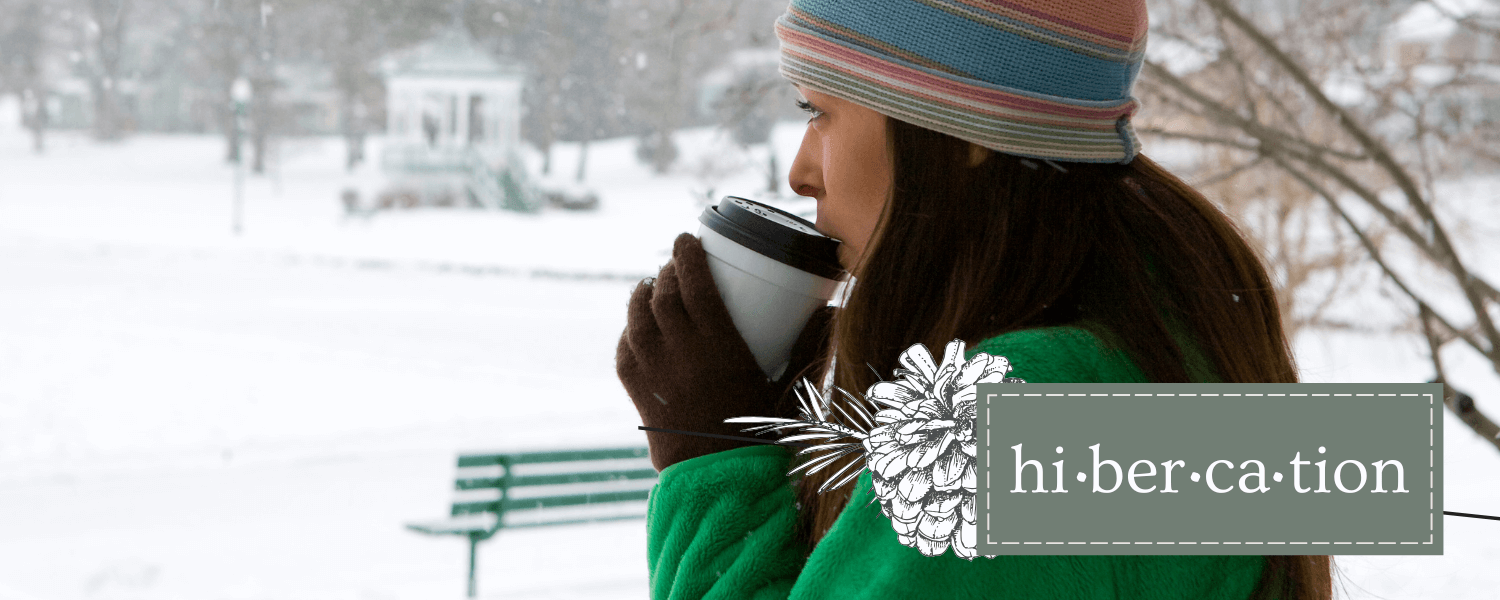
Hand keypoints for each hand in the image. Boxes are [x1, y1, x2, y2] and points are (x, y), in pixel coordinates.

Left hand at [617, 233, 834, 470]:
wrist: (722, 481)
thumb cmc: (761, 433)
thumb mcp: (788, 386)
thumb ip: (809, 346)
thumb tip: (831, 310)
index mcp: (720, 346)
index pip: (693, 283)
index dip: (686, 255)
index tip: (687, 238)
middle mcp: (682, 354)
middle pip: (663, 295)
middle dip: (666, 271)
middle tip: (675, 264)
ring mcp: (656, 375)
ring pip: (637, 319)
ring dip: (641, 296)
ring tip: (650, 287)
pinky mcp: (640, 395)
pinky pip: (625, 353)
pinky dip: (628, 333)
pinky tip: (636, 328)